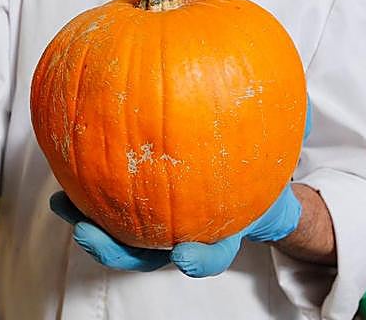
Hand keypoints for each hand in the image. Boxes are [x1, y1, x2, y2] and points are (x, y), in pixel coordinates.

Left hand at [50, 100, 311, 277]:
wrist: (252, 168)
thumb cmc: (267, 158)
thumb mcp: (285, 142)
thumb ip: (294, 124)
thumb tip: (303, 107)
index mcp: (225, 227)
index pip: (214, 253)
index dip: (201, 258)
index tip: (187, 255)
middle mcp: (187, 233)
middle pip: (150, 256)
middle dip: (120, 252)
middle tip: (93, 237)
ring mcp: (159, 222)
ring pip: (120, 238)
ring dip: (89, 227)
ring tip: (62, 206)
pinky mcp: (136, 203)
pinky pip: (108, 203)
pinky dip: (84, 190)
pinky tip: (64, 167)